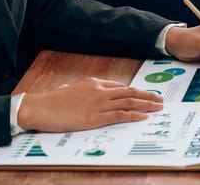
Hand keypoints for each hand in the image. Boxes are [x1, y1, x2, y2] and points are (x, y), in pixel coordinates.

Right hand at [17, 77, 163, 132]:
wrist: (39, 108)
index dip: (136, 92)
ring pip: (128, 103)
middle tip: (160, 99)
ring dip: (146, 105)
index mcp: (94, 82)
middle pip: (130, 92)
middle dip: (147, 96)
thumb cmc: (52, 100)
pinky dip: (133, 115)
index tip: (146, 95)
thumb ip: (85, 90)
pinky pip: (119, 115)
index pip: (121, 87)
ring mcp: (98, 104)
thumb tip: (89, 92)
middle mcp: (99, 91)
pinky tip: (143, 116)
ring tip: (157, 107)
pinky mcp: (94, 117)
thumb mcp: (71, 89)